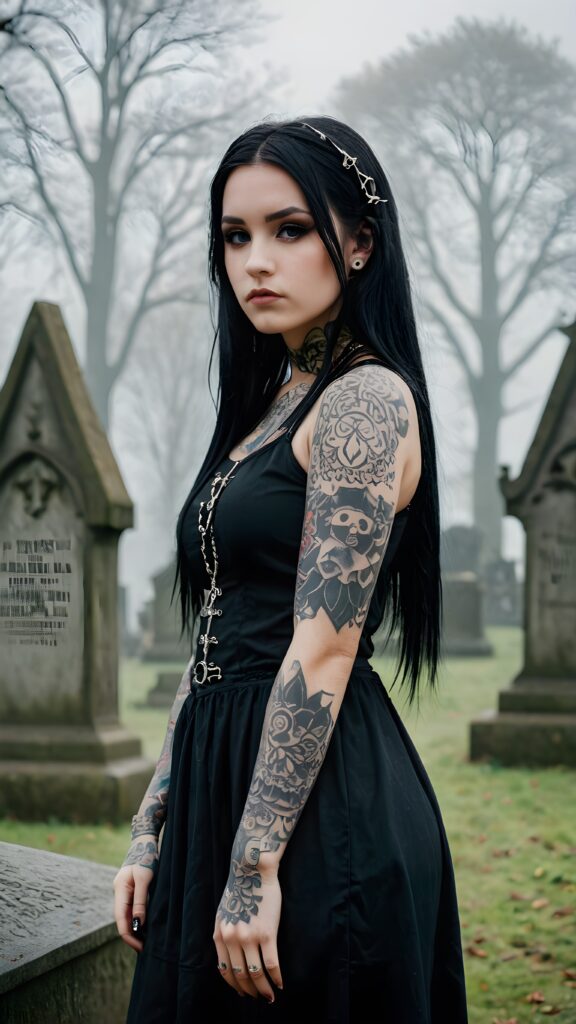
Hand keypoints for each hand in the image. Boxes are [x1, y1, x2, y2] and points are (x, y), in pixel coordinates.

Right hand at [113, 834, 158, 952]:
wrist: (146, 841)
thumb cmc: (146, 857)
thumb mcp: (144, 878)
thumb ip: (140, 901)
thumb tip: (139, 925)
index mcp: (120, 890)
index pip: (121, 920)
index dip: (129, 936)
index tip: (141, 947)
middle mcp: (120, 893)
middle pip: (123, 920)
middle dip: (132, 936)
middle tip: (145, 949)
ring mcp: (125, 892)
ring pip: (127, 916)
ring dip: (135, 929)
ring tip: (147, 942)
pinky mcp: (132, 890)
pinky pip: (133, 909)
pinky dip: (139, 920)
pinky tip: (147, 927)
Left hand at [213, 859, 283, 1002]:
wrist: (253, 869)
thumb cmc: (241, 888)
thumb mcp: (223, 912)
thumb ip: (224, 933)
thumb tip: (228, 956)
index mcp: (219, 935)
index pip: (224, 970)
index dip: (234, 985)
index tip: (243, 992)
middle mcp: (231, 939)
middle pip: (240, 976)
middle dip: (250, 991)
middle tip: (259, 998)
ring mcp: (248, 937)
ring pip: (256, 974)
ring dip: (263, 990)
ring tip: (270, 996)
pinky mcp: (266, 933)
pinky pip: (271, 964)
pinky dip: (276, 978)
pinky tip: (280, 983)